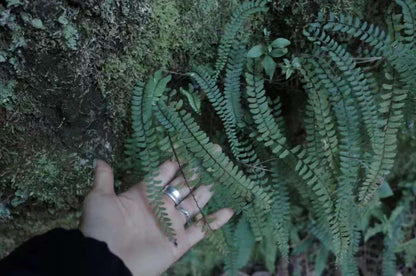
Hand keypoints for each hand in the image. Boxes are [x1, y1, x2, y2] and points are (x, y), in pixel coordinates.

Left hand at [80, 159, 233, 275]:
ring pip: (194, 203)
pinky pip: (201, 229)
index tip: (188, 147)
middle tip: (213, 154)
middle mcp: (160, 207)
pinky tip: (230, 210)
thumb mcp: (99, 200)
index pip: (163, 174)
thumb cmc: (101, 229)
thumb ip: (104, 179)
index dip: (175, 161)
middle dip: (196, 170)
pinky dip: (215, 221)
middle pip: (182, 185)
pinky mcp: (179, 242)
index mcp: (143, 195)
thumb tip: (99, 160)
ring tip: (221, 175)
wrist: (106, 262)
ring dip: (206, 191)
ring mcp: (171, 224)